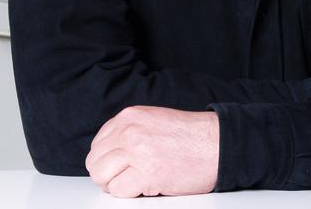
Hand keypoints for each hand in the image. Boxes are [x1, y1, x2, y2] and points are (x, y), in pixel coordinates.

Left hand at [85, 106, 219, 197]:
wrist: (215, 144)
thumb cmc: (190, 136)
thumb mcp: (153, 120)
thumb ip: (130, 130)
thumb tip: (110, 152)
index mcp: (130, 116)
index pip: (99, 142)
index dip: (107, 159)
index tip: (119, 165)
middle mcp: (130, 131)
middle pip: (95, 161)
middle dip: (107, 174)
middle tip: (125, 178)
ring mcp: (137, 151)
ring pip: (101, 176)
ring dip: (115, 184)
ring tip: (134, 181)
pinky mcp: (146, 174)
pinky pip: (118, 191)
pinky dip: (128, 193)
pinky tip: (145, 186)